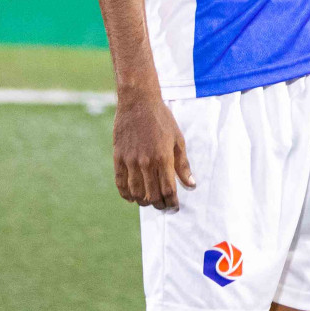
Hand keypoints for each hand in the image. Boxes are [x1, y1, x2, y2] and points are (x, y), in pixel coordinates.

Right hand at [113, 88, 192, 210]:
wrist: (139, 103)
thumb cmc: (162, 120)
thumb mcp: (178, 140)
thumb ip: (183, 164)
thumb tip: (190, 184)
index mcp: (163, 158)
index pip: (168, 189)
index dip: (172, 202)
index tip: (175, 207)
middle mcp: (146, 162)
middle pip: (152, 194)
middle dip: (159, 204)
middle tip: (163, 206)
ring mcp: (130, 161)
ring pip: (136, 191)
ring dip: (143, 201)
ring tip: (149, 202)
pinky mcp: (118, 157)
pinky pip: (120, 182)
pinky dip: (126, 193)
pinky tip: (132, 198)